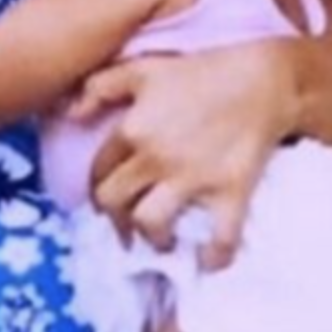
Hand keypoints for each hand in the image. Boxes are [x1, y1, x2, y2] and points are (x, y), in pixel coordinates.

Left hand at [73, 46, 290, 271]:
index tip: (106, 201)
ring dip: (154, 239)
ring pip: (152, 224)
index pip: (99, 172)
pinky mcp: (229, 191)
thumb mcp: (144, 69)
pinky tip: (209, 262)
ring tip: (163, 241)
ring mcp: (192, 178)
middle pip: (115, 204)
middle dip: (116, 221)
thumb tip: (68, 112)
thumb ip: (101, 87)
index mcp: (133, 130)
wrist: (263, 79)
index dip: (97, 190)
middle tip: (127, 229)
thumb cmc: (202, 71)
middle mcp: (155, 158)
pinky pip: (219, 237)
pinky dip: (214, 257)